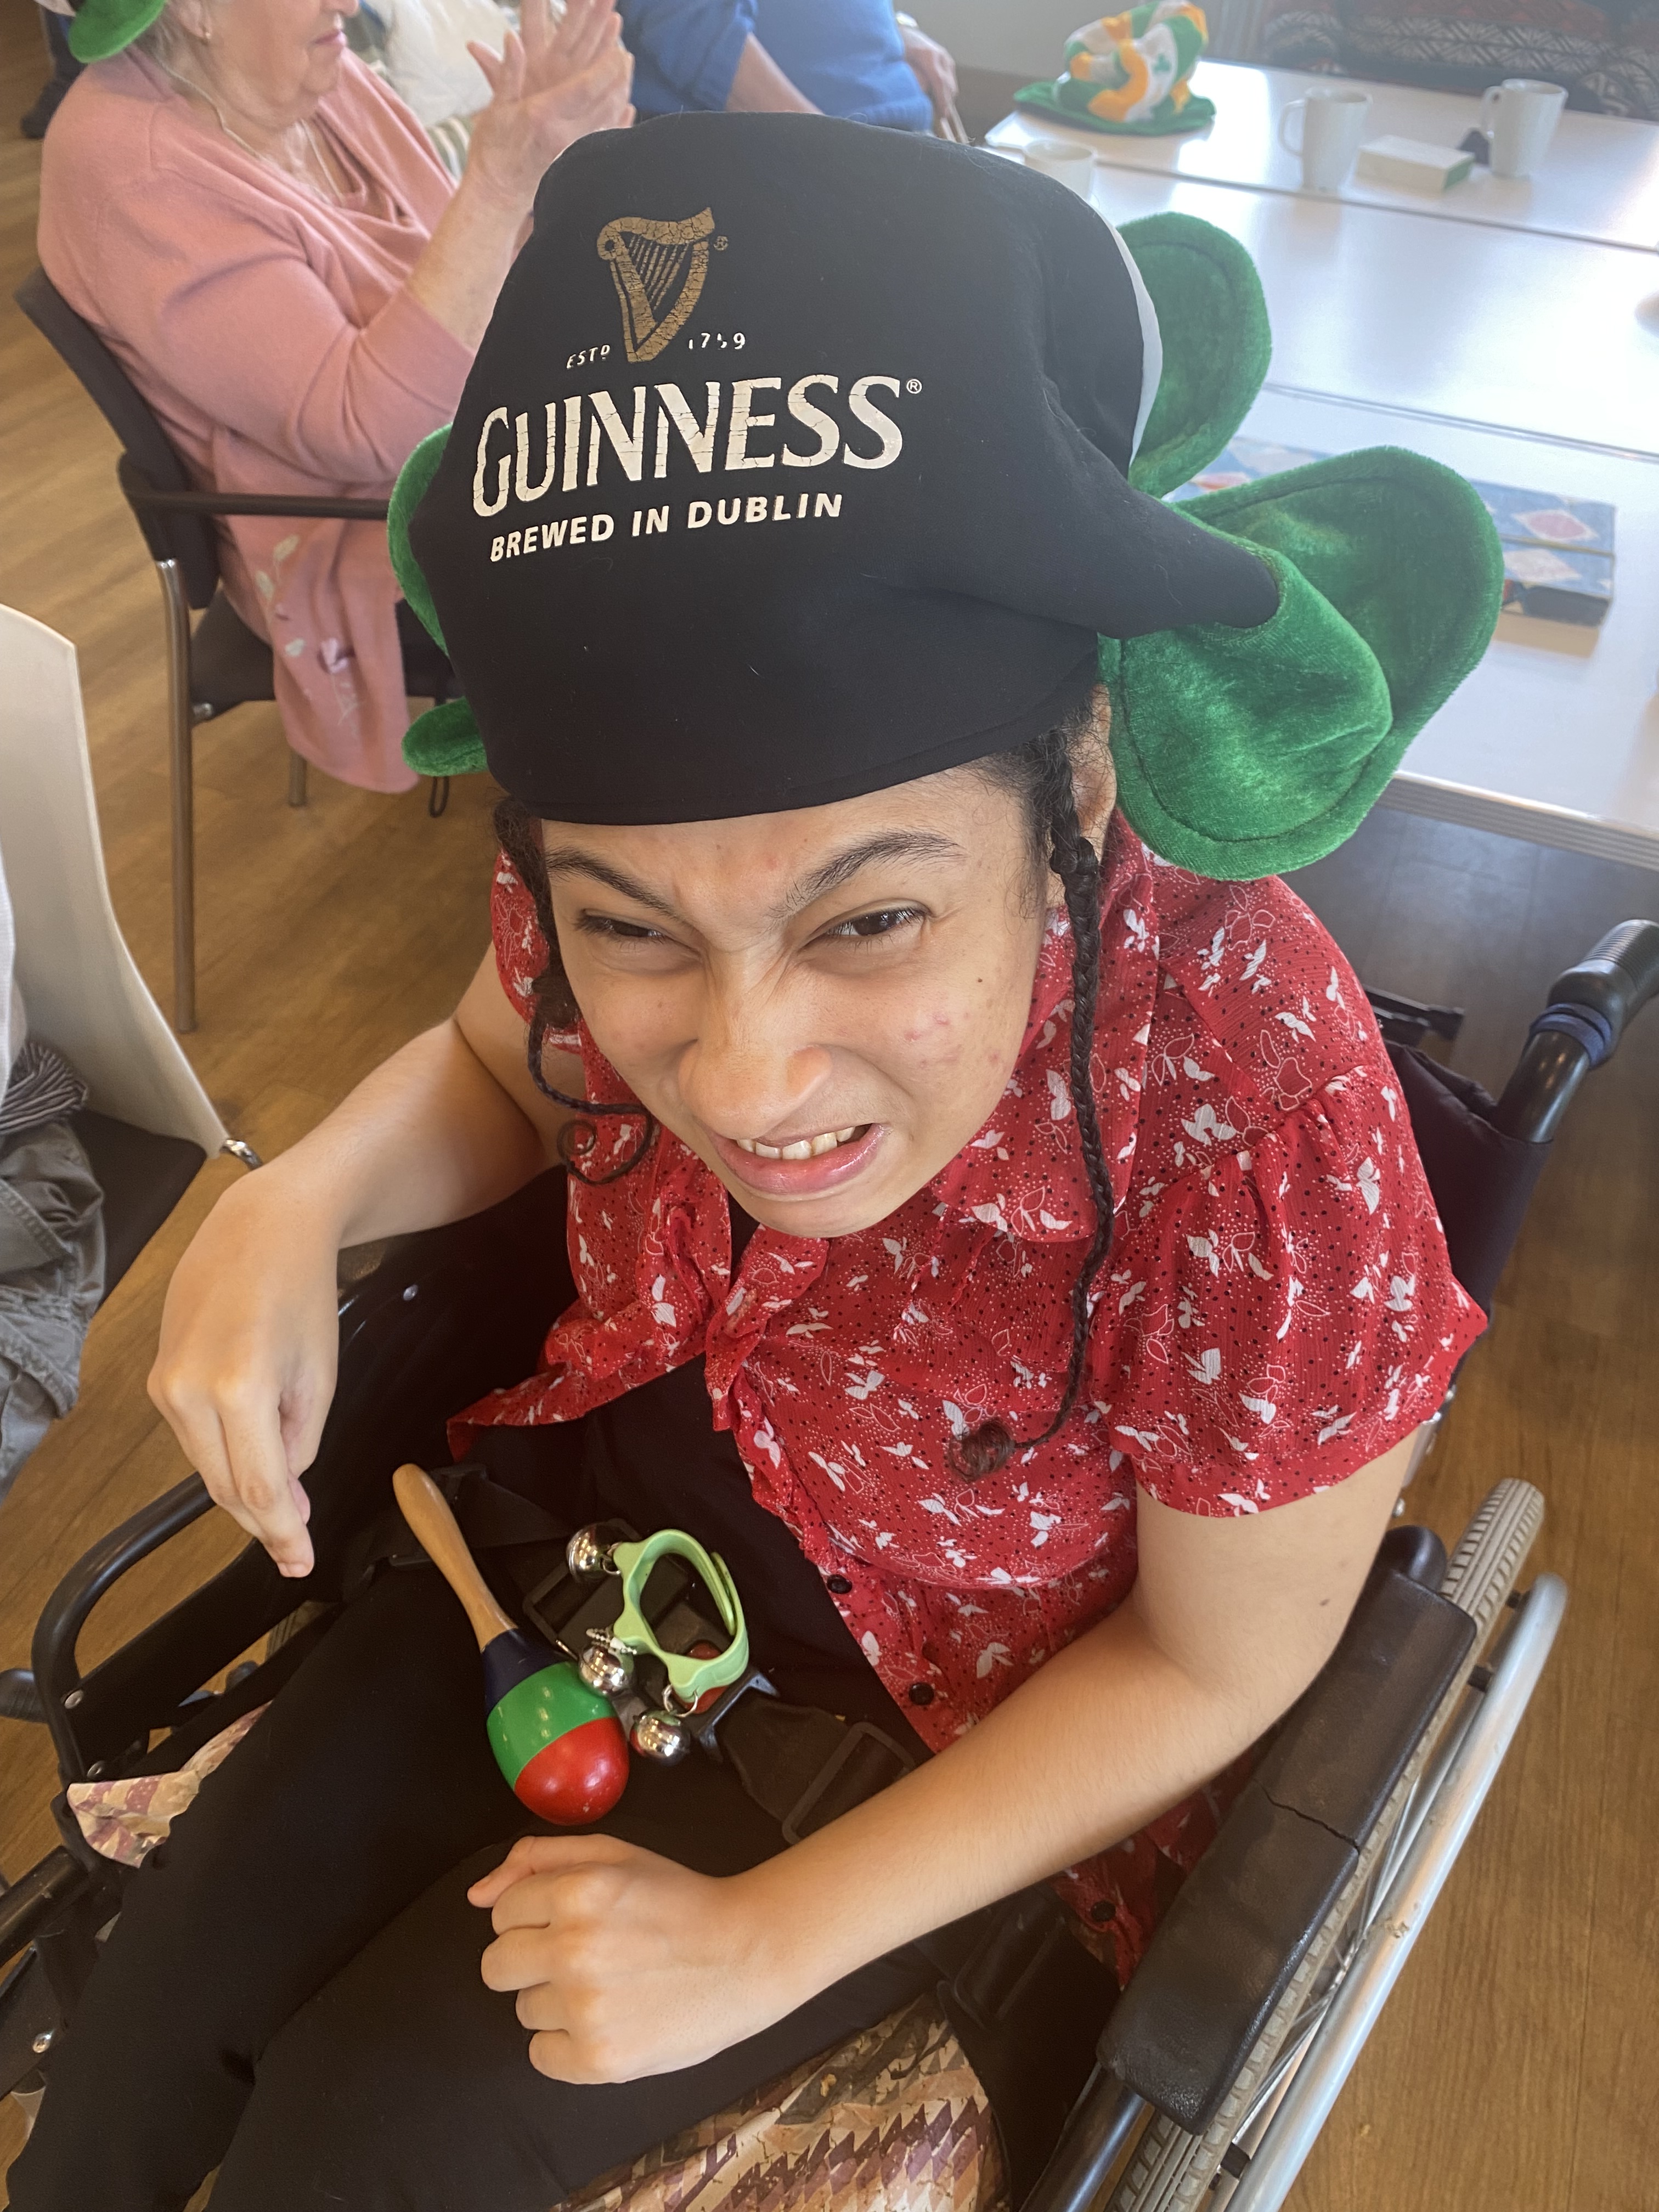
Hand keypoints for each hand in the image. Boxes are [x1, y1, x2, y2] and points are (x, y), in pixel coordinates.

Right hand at [147, 1173, 340, 1577]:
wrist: (259, 1231)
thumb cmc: (300, 1292)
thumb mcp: (320, 1376)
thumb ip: (301, 1443)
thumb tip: (284, 1495)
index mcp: (239, 1388)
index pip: (259, 1488)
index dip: (282, 1534)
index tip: (299, 1562)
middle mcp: (189, 1391)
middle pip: (225, 1488)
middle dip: (265, 1518)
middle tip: (297, 1541)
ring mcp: (165, 1386)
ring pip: (207, 1467)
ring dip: (244, 1485)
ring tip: (286, 1485)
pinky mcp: (156, 1381)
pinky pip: (194, 1437)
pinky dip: (225, 1451)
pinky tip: (255, 1440)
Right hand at [466, 0, 634, 214]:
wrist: (497, 195)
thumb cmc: (492, 151)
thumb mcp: (494, 109)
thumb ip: (508, 73)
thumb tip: (513, 37)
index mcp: (543, 117)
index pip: (585, 88)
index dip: (606, 68)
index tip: (618, 51)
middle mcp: (564, 135)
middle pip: (604, 103)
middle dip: (619, 77)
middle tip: (625, 56)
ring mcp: (573, 152)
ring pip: (608, 121)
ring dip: (621, 96)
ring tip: (625, 75)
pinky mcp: (577, 163)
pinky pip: (605, 138)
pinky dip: (618, 120)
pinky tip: (625, 106)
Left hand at [470, 1835, 802, 2080]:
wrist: (748, 1954)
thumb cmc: (675, 1900)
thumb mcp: (613, 1855)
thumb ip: (537, 1859)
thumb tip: (477, 1895)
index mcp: (576, 1890)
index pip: (501, 1913)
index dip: (535, 1915)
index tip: (574, 1919)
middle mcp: (574, 1949)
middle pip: (496, 1967)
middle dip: (531, 1959)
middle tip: (581, 1956)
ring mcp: (586, 2010)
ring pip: (523, 2010)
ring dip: (555, 2000)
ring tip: (609, 1986)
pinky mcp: (599, 2060)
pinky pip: (540, 2056)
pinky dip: (566, 2044)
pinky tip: (608, 2021)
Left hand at [899, 21, 956, 114]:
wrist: (906, 33)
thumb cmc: (900, 48)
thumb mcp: (901, 62)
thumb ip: (911, 76)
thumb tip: (921, 93)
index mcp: (929, 56)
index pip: (939, 81)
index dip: (942, 99)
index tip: (943, 114)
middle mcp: (940, 56)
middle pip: (948, 84)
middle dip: (946, 102)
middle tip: (943, 117)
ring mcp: (945, 57)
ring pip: (951, 83)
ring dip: (948, 97)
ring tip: (941, 110)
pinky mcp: (946, 61)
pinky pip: (950, 79)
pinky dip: (947, 90)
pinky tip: (941, 98)